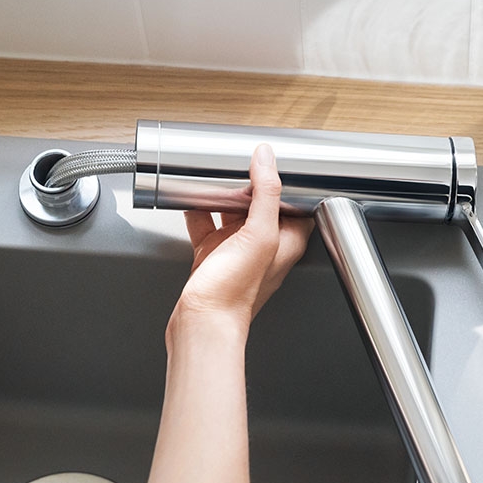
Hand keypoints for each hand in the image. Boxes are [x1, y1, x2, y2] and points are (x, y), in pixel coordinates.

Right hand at [172, 144, 312, 327]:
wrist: (201, 324)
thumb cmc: (235, 293)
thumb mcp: (259, 235)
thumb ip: (266, 194)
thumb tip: (266, 159)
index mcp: (285, 240)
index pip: (294, 201)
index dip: (286, 181)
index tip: (273, 160)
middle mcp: (264, 244)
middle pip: (260, 203)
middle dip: (248, 183)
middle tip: (237, 162)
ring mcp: (236, 249)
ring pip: (231, 212)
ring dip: (222, 195)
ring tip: (212, 175)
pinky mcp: (212, 254)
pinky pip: (206, 224)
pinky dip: (198, 210)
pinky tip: (188, 198)